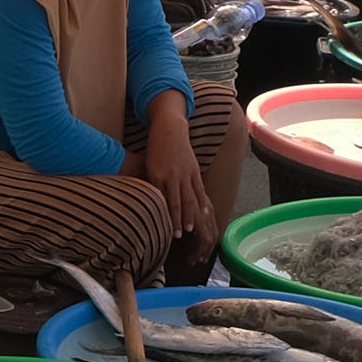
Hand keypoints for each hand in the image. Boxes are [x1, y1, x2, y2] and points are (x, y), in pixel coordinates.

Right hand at [138, 93, 207, 249]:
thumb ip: (190, 176)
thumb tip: (194, 190)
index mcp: (194, 173)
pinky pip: (161, 193)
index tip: (204, 224)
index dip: (201, 211)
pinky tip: (162, 215)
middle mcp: (185, 176)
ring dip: (177, 218)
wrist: (169, 128)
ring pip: (176, 201)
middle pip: (189, 202)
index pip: (199, 196)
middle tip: (190, 234)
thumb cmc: (176, 145)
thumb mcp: (188, 161)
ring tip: (177, 231)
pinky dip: (163, 206)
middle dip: (190, 219)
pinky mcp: (157, 174)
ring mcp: (172, 175)